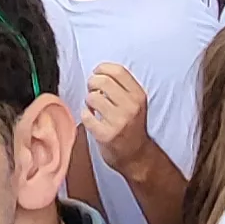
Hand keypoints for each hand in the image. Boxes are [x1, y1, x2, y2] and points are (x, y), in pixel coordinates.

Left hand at [83, 64, 161, 181]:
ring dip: (88, 100)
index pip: (118, 71)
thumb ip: (122, 87)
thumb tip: (99, 73)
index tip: (97, 72)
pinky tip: (92, 119)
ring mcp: (119, 121)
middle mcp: (131, 107)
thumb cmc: (131, 126)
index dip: (103, 68)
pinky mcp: (106, 134)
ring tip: (94, 107)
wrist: (136, 155)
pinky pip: (86, 116)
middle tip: (92, 89)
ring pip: (92, 98)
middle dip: (92, 83)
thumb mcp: (135, 103)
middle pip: (103, 81)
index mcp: (139, 96)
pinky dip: (85, 115)